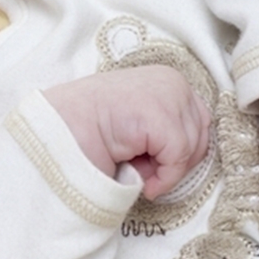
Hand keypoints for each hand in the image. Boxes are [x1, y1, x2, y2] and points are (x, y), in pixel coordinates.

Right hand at [44, 66, 210, 198]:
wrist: (56, 132)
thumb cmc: (90, 132)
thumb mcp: (137, 121)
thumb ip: (165, 126)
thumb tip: (189, 155)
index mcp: (166, 78)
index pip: (199, 120)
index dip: (181, 151)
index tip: (154, 165)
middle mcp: (171, 80)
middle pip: (202, 134)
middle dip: (176, 161)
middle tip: (145, 172)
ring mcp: (166, 94)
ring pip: (191, 147)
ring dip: (166, 170)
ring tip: (137, 171)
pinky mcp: (158, 114)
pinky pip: (178, 157)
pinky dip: (163, 177)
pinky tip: (140, 179)